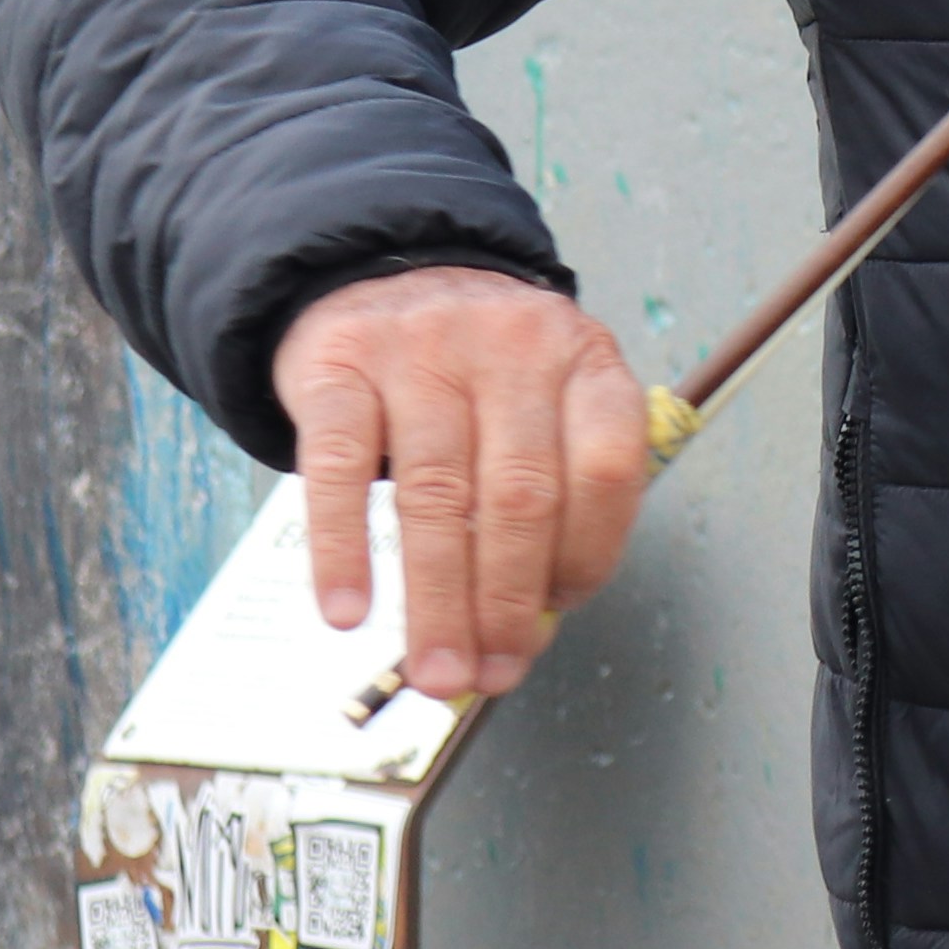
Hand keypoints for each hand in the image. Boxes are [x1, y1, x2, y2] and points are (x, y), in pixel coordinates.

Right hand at [272, 266, 652, 704]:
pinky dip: (344, 550)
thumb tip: (530, 627)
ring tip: (434, 670)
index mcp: (584, 360)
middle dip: (506, 603)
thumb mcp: (539, 400)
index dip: (589, 554)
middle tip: (489, 675)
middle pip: (521, 496)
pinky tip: (347, 611)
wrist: (383, 273)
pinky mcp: (341, 364)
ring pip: (436, 494)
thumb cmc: (475, 372)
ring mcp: (425, 349)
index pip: (607, 468)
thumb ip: (550, 495)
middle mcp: (514, 347)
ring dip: (436, 599)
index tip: (556, 615)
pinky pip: (340, 469)